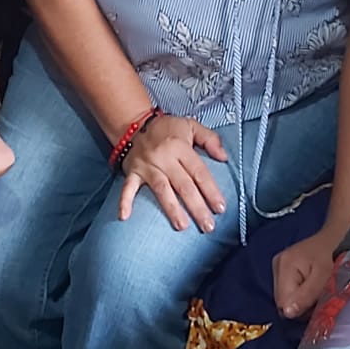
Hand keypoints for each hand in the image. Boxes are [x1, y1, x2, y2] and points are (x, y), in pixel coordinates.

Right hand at [117, 114, 228, 232]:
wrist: (134, 122)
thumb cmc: (166, 128)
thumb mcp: (191, 125)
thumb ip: (210, 139)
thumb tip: (224, 157)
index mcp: (180, 147)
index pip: (199, 172)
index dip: (211, 190)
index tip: (220, 208)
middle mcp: (164, 157)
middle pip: (183, 185)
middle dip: (197, 207)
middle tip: (208, 226)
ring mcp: (147, 166)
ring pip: (162, 190)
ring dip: (172, 209)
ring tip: (182, 226)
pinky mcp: (132, 172)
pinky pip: (128, 187)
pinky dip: (125, 201)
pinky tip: (125, 216)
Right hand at [272, 231, 340, 319]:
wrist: (328, 241)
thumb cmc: (329, 257)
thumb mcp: (322, 277)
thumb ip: (305, 295)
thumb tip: (287, 313)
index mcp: (284, 265)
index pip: (282, 301)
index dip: (298, 308)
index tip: (314, 302)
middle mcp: (275, 265)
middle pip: (281, 300)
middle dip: (298, 305)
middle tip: (315, 296)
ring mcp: (276, 267)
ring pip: (283, 297)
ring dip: (298, 300)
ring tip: (312, 291)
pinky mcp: (280, 270)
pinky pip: (285, 291)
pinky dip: (296, 295)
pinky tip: (307, 288)